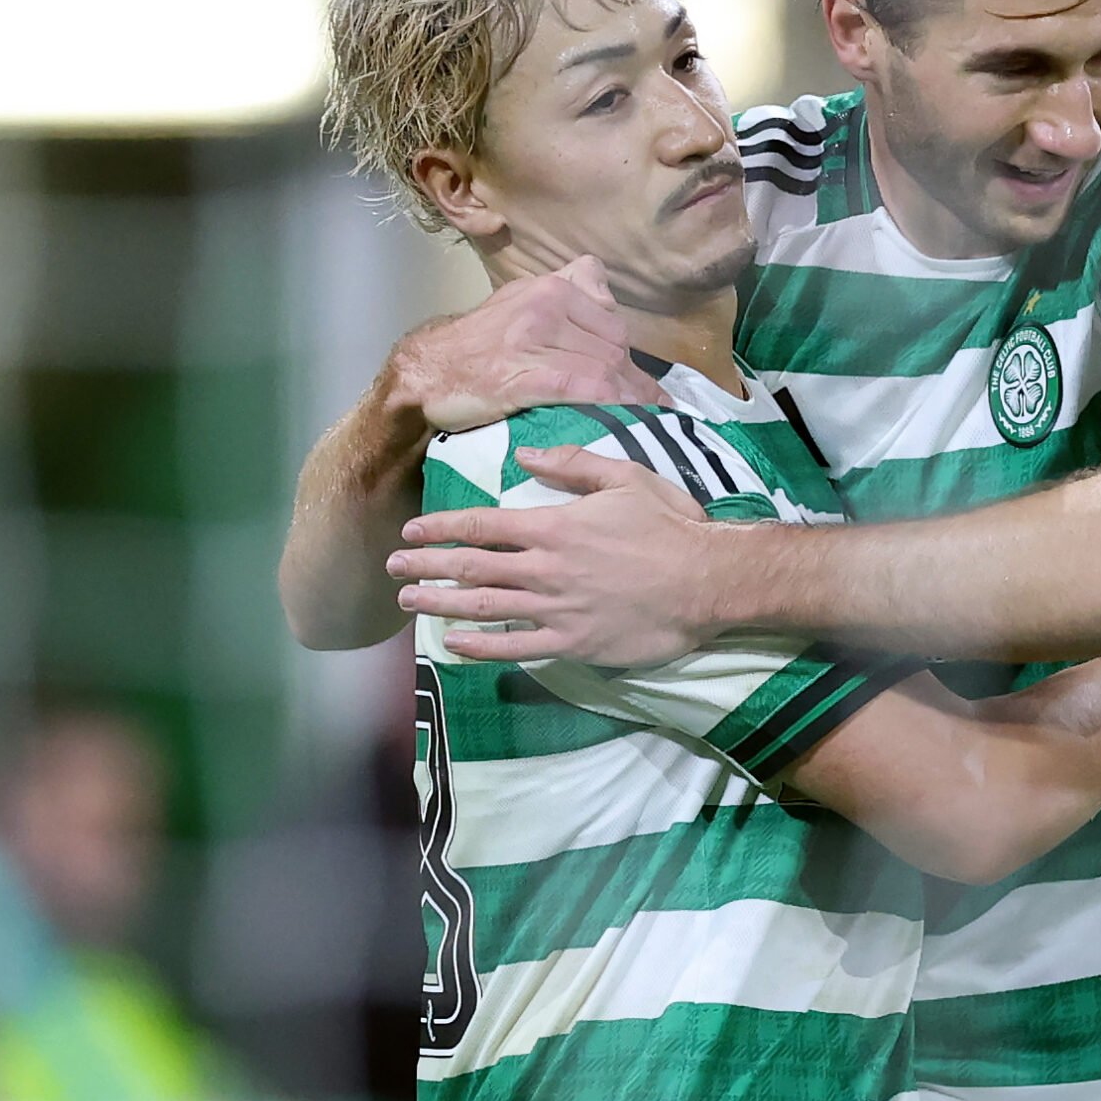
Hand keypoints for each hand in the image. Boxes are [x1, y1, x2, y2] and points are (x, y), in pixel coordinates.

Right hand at [378, 257, 665, 435]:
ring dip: (631, 396)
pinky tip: (624, 417)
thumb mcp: (520, 301)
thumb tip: (603, 292)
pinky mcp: (521, 373)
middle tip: (652, 406)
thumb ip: (564, 293)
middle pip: (614, 343)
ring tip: (647, 418)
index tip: (641, 380)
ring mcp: (533, 338)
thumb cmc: (476, 344)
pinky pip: (580, 386)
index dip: (631, 354)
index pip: (611, 319)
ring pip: (602, 365)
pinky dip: (609, 402)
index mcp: (551, 286)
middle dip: (636, 378)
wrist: (424, 371)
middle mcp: (545, 305)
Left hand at [389, 445, 723, 664]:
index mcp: (554, 525)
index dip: (441, 528)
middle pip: (471, 566)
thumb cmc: (670, 526)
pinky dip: (481, 646)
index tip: (412, 532)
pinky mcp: (572, 642)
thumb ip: (573, 465)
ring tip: (408, 601)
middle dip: (426, 566)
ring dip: (440, 603)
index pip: (483, 525)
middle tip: (392, 567)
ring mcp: (555, 608)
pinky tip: (454, 644)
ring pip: (484, 606)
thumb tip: (527, 454)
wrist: (708, 580)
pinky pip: (516, 646)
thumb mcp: (625, 478)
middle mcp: (545, 567)